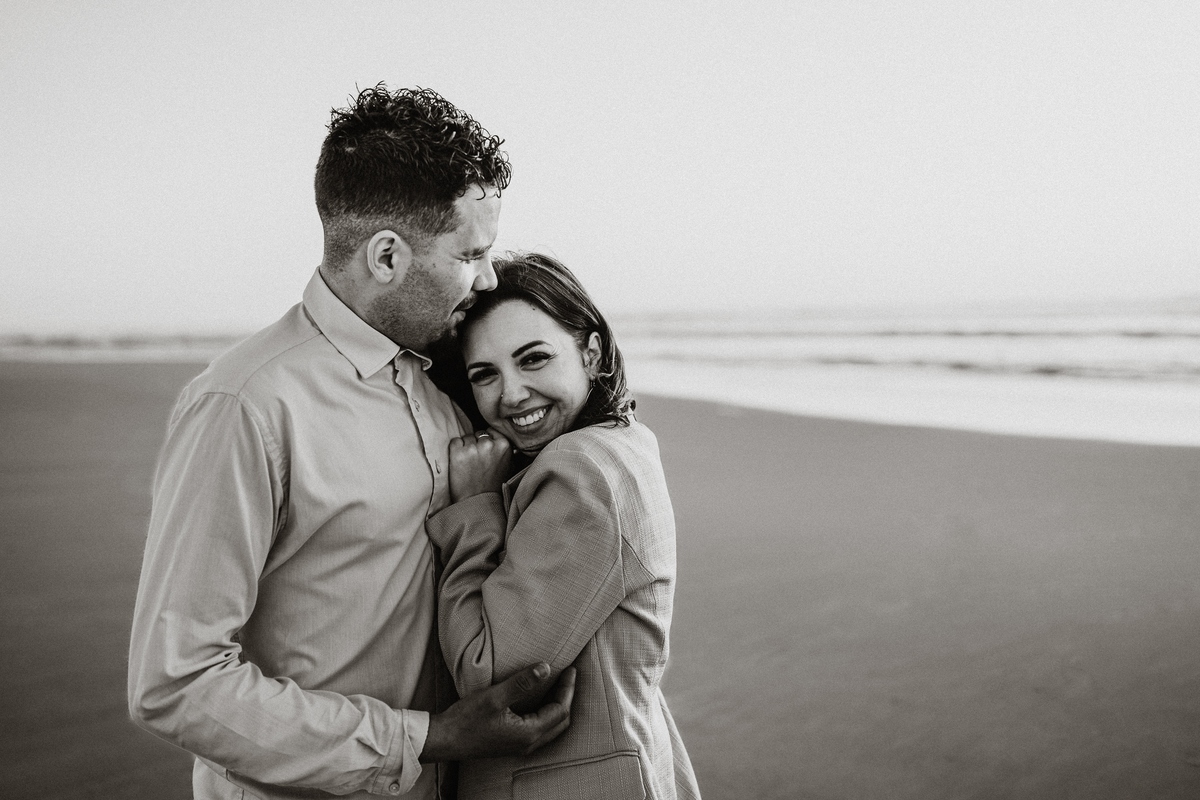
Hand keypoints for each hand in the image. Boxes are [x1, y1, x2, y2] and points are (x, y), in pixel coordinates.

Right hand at [420, 663, 575, 762]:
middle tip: (568, 675)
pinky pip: (540, 729)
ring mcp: (520, 745)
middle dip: (567, 697)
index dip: (568, 688)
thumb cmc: (466, 719)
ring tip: (558, 684)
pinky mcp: (512, 743)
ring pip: (552, 727)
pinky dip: (547, 713)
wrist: (444, 740)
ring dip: (558, 706)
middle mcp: (528, 743)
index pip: (560, 710)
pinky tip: (540, 699)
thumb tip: (546, 668)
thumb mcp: (495, 697)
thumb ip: (522, 683)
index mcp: (529, 733)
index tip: (572, 669)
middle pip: (561, 721)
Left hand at [449, 429, 511, 501]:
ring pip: (467, 438)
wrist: (477, 503)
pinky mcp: (457, 453)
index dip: (488, 441)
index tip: (486, 452)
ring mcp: (472, 448)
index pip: (492, 432)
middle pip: (479, 434)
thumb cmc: (493, 486)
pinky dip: (455, 450)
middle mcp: (488, 444)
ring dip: (466, 447)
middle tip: (477, 460)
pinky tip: (460, 462)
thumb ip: (505, 450)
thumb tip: (500, 438)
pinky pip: (455, 441)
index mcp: (504, 445)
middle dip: (477, 444)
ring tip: (469, 464)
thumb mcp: (509, 466)